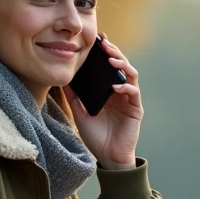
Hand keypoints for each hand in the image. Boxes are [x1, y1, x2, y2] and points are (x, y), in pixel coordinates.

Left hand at [65, 36, 140, 169]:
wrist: (108, 157)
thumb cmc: (96, 137)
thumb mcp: (80, 113)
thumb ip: (74, 97)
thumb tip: (63, 80)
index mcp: (108, 90)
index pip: (108, 67)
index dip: (105, 53)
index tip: (96, 41)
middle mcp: (120, 92)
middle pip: (121, 66)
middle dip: (114, 53)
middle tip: (104, 44)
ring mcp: (129, 99)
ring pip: (130, 75)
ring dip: (122, 65)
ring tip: (112, 59)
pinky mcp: (136, 109)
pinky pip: (134, 93)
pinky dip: (125, 87)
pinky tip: (115, 86)